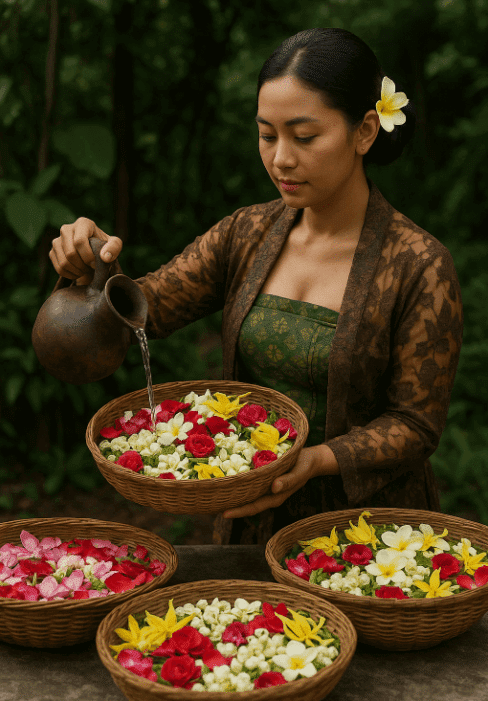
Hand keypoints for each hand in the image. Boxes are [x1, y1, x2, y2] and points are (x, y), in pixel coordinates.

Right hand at [49, 217, 122, 284]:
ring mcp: (57, 240)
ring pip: (64, 262)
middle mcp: (66, 229)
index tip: (95, 264)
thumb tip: (105, 257)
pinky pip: (59, 268)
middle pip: (71, 253)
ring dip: (77, 271)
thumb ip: (114, 248)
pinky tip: (78, 273)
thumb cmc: (104, 246)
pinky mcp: (52, 251)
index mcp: (83, 223)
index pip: (79, 241)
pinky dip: (70, 275)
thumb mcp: (114, 245)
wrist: (93, 252)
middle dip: (83, 266)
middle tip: (91, 269)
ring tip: (86, 271)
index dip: (88, 256)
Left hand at [222, 444, 338, 518]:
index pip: (254, 507)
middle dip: (229, 505)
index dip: (239, 511)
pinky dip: (237, 483)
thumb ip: (289, 480)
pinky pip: (248, 483)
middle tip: (208, 505)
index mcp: (276, 496)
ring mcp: (265, 487)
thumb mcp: (299, 471)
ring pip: (245, 494)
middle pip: (246, 503)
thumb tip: (274, 488)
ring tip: (212, 495)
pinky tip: (226, 479)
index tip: (224, 513)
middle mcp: (267, 494)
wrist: (310, 458)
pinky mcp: (263, 477)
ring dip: (230, 495)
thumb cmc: (305, 465)